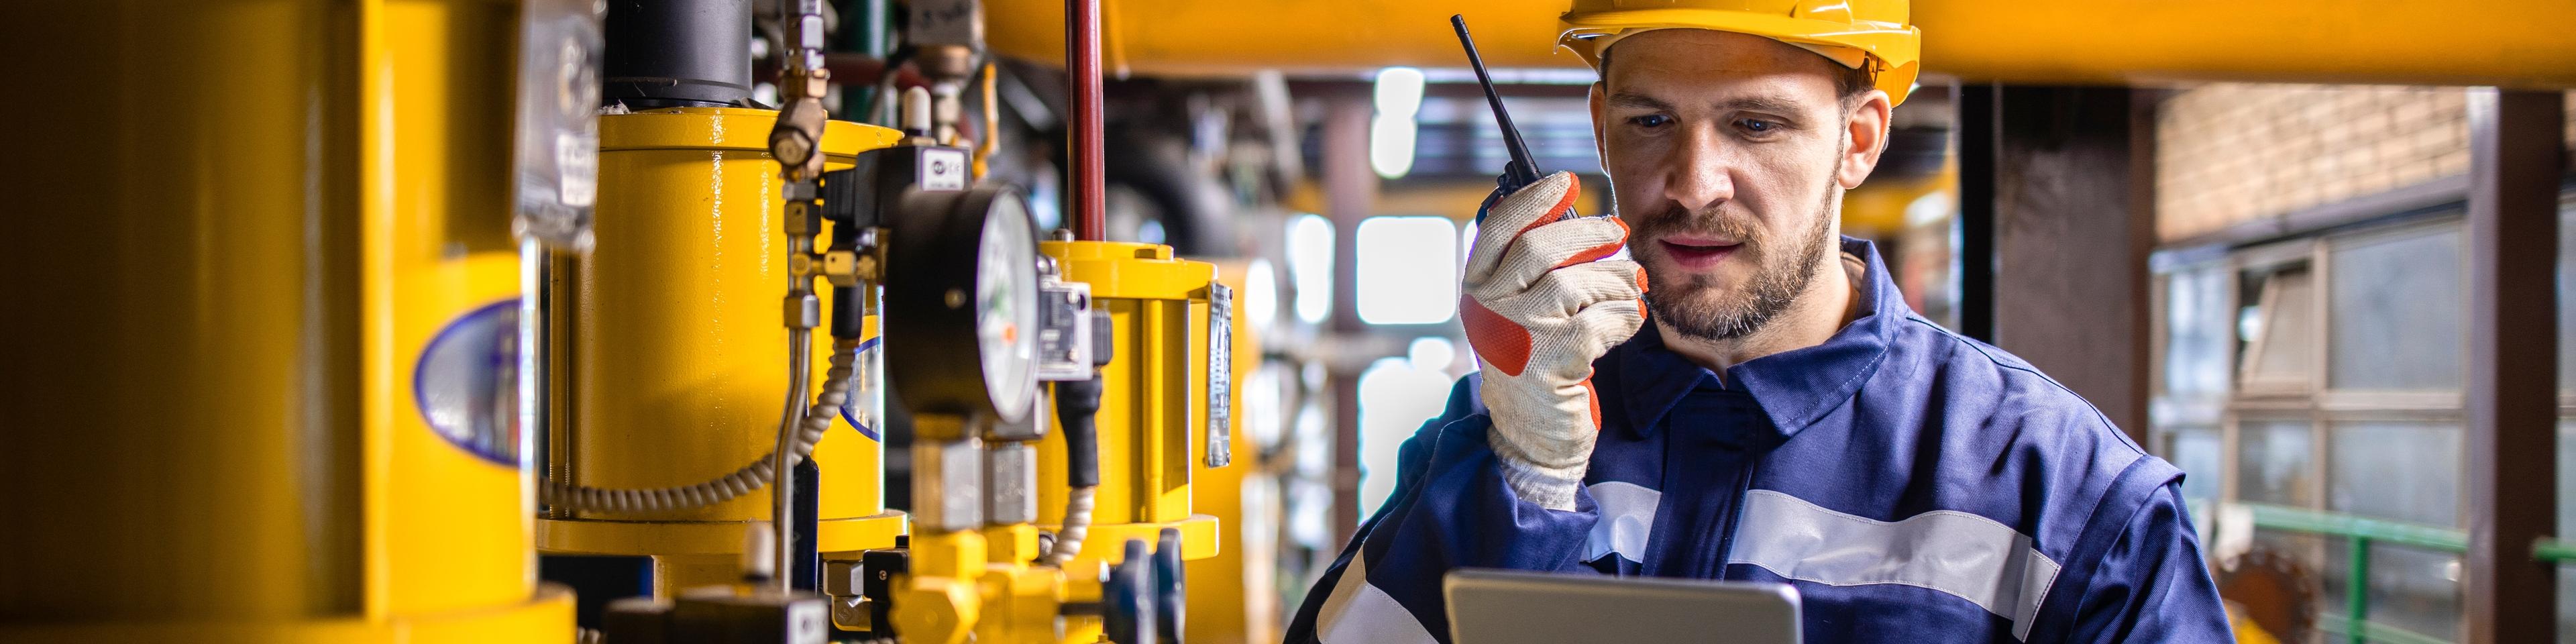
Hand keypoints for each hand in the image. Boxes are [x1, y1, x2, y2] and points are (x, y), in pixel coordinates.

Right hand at [1460, 171, 1644, 510]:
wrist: (1531, 433)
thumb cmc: (1535, 359)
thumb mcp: (1519, 309)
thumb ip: (1534, 267)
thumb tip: (1577, 216)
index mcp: (1477, 288)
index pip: (1496, 228)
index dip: (1533, 200)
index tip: (1566, 183)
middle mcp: (1489, 309)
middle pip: (1541, 249)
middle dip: (1590, 234)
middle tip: (1619, 231)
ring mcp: (1518, 337)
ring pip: (1576, 284)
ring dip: (1615, 281)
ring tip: (1631, 286)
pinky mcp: (1553, 364)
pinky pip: (1601, 322)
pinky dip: (1624, 318)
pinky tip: (1627, 321)